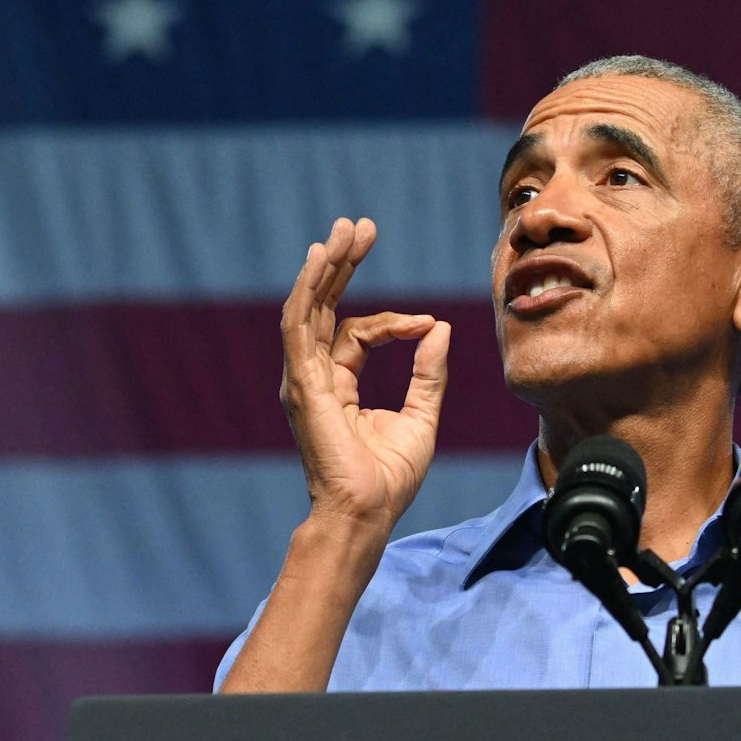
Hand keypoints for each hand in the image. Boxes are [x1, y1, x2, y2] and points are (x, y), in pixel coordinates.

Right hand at [279, 217, 451, 533]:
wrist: (367, 513)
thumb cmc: (389, 479)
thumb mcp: (421, 417)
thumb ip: (428, 372)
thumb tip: (440, 327)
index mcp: (338, 386)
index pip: (358, 334)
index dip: (395, 322)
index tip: (427, 323)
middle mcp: (314, 378)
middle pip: (324, 308)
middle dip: (341, 265)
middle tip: (360, 227)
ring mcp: (303, 380)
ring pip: (309, 308)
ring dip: (325, 267)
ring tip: (343, 231)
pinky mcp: (302, 383)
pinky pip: (300, 326)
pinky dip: (309, 290)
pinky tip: (321, 259)